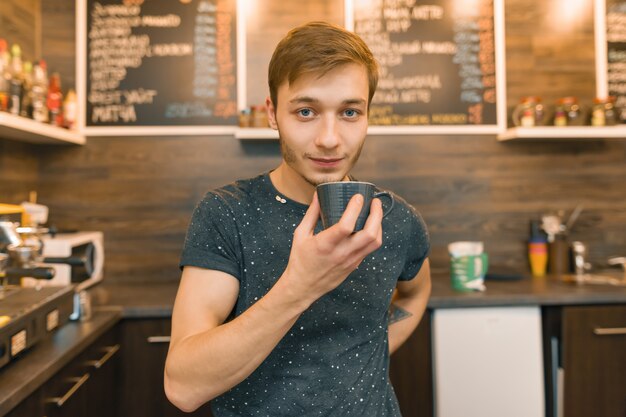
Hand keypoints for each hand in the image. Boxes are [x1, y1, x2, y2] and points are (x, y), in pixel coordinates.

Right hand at [281, 192, 383, 306]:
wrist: (303, 287)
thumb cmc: (300, 260)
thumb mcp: (300, 234)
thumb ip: (312, 214)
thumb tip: (318, 195)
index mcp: (325, 244)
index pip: (346, 226)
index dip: (355, 209)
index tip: (358, 196)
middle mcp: (341, 253)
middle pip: (369, 234)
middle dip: (376, 214)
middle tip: (374, 201)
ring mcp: (350, 261)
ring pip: (374, 242)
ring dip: (379, 224)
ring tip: (375, 211)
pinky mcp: (355, 265)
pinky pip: (370, 248)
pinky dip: (374, 234)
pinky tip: (371, 225)